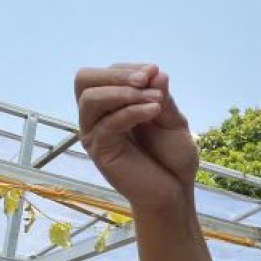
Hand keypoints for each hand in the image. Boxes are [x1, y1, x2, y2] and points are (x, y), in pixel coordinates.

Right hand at [74, 64, 198, 212]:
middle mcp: (97, 117)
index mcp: (112, 105)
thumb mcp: (172, 120)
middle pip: (84, 80)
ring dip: (123, 92)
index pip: (106, 73)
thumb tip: (156, 72)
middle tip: (145, 80)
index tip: (154, 72)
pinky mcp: (100, 151)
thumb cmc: (173, 157)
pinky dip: (132, 111)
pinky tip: (154, 110)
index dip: (128, 69)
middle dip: (115, 74)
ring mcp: (95, 134)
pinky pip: (108, 123)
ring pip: (90, 99)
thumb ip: (162, 97)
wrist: (175, 191)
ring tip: (155, 99)